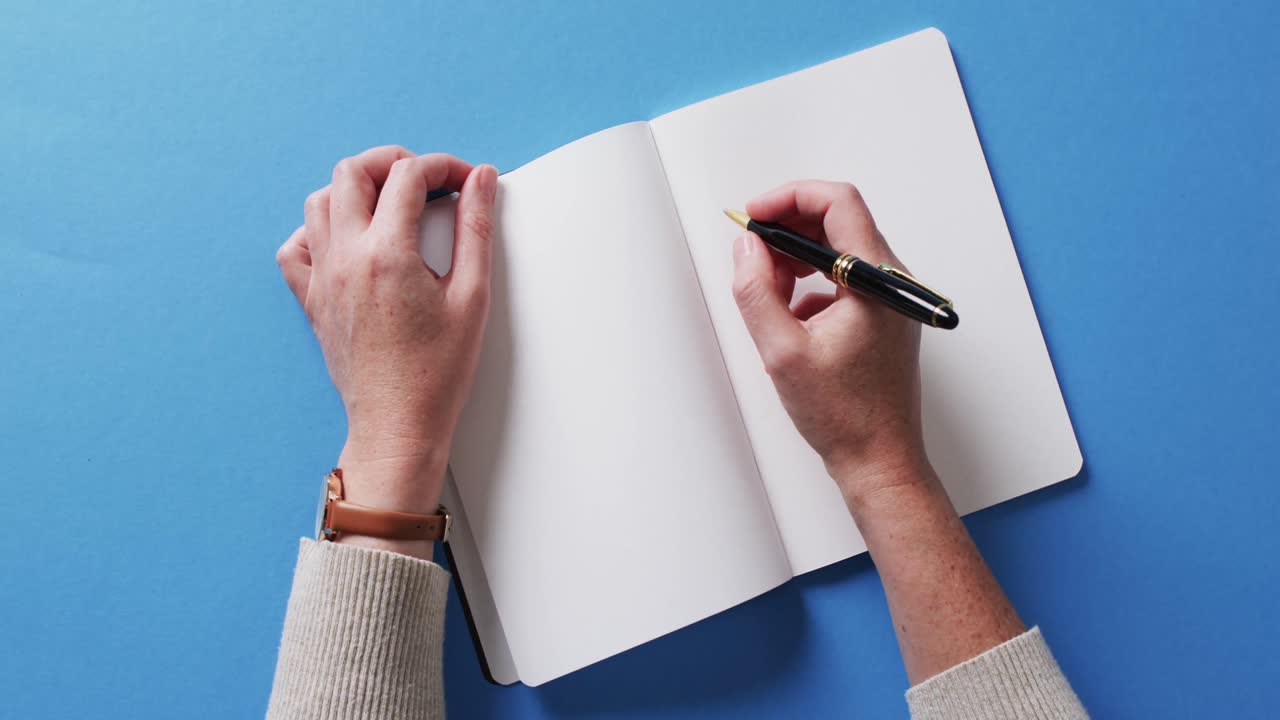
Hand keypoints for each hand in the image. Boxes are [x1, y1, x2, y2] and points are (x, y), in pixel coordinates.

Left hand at [276, 146, 497, 554]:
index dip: (442, 167)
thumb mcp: (472, 297)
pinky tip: (349, 239)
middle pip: (353, 172)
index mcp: (388, 254)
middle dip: (392, 162)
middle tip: (425, 179)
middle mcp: (346, 258)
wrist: (398, 425)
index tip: (465, 180)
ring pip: (320, 200)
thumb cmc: (438, 372)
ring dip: (356, 189)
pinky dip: (318, 229)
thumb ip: (475, 230)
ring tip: (391, 204)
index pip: (409, 177)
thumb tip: (480, 180)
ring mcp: (323, 278)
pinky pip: (295, 247)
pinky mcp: (312, 300)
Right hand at [731, 181, 928, 501]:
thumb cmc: (843, 416)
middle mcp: (891, 282)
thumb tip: (746, 247)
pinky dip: (810, 284)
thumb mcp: (782, 352)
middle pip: (838, 222)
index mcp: (877, 281)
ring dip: (796, 258)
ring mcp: (889, 299)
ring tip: (766, 289)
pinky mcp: (881, 317)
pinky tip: (789, 319)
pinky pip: (842, 279)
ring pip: (838, 251)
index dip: (789, 198)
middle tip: (751, 252)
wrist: (879, 460)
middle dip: (787, 229)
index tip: (753, 215)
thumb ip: (757, 291)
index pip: (838, 203)